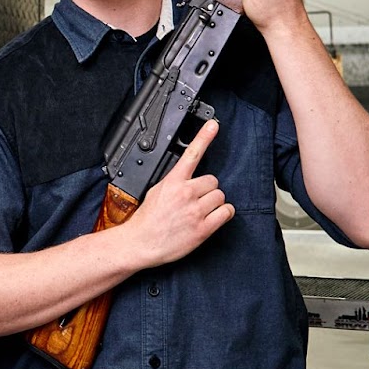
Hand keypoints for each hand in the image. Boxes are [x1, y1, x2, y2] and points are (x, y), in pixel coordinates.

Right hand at [119, 119, 233, 268]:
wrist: (141, 243)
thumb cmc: (147, 219)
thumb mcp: (156, 191)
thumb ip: (174, 182)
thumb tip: (187, 177)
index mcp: (172, 182)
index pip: (192, 154)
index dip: (204, 137)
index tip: (213, 125)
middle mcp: (185, 193)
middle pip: (213, 181)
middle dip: (207, 190)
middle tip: (197, 200)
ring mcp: (195, 211)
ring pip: (221, 196)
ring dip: (215, 203)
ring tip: (202, 211)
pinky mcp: (203, 228)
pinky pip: (226, 213)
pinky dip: (223, 214)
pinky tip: (213, 218)